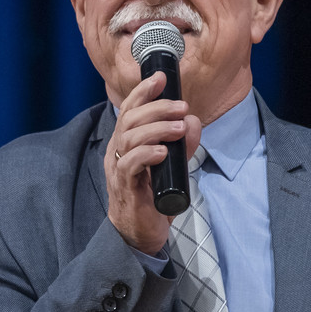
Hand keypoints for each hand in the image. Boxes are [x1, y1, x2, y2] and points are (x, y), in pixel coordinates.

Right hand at [105, 72, 202, 255]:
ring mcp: (119, 169)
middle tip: (182, 107)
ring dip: (157, 129)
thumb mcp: (172, 164)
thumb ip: (182, 143)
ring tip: (179, 128)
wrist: (138, 234)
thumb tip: (193, 121)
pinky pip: (130, 164)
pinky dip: (147, 154)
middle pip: (130, 119)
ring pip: (130, 138)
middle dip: (157, 108)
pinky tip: (163, 152)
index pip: (130, 110)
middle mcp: (117, 152)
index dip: (143, 91)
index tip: (161, 77)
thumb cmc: (151, 198)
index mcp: (125, 143)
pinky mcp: (125, 187)